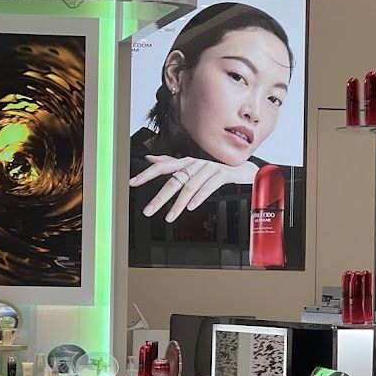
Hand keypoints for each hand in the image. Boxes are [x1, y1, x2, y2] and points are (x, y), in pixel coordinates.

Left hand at [129, 155, 257, 222]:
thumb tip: (150, 158)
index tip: (133, 183)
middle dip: (160, 197)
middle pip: (174, 180)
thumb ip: (171, 163)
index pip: (162, 166)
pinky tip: (191, 207)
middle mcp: (195, 164)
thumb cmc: (214, 171)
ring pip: (190, 186)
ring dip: (178, 203)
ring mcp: (209, 168)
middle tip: (149, 210)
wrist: (243, 171)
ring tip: (169, 217)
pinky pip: (208, 187)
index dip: (147, 174)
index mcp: (186, 162)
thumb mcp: (191, 166)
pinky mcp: (222, 175)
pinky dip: (199, 197)